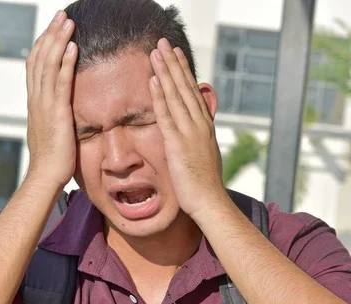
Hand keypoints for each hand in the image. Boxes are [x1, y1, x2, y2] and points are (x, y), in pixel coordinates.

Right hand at [25, 11, 77, 188]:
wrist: (46, 175)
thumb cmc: (51, 160)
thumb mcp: (50, 132)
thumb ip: (53, 118)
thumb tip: (60, 113)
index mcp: (35, 103)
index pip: (35, 66)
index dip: (42, 45)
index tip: (52, 30)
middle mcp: (37, 100)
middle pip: (40, 58)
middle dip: (50, 34)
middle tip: (60, 15)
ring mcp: (45, 105)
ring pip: (48, 65)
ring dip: (58, 40)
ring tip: (67, 22)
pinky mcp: (58, 113)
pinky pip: (61, 82)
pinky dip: (66, 62)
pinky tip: (72, 47)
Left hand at [149, 38, 225, 221]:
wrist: (209, 202)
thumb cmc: (205, 184)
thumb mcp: (203, 156)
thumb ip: (198, 140)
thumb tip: (194, 133)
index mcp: (205, 127)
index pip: (193, 93)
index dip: (184, 72)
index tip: (176, 54)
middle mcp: (199, 125)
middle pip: (185, 88)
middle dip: (173, 64)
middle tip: (164, 43)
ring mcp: (190, 133)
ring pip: (176, 96)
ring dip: (165, 73)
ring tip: (156, 53)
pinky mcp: (178, 145)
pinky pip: (167, 116)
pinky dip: (160, 98)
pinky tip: (154, 81)